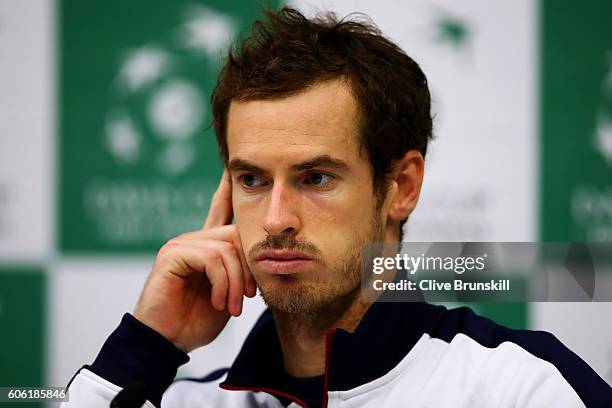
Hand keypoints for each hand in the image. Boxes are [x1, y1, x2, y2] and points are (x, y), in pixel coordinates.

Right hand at [133, 170, 255, 352]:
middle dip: (249, 268)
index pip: (220, 210)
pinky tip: (219, 302)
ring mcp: (181, 245)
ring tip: (232, 306)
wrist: (168, 343)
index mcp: (206, 247)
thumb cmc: (197, 320)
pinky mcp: (172, 255)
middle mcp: (193, 240)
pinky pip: (211, 258)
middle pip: (237, 234)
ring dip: (236, 282)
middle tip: (249, 296)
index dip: (227, 189)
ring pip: (227, 248)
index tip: (233, 168)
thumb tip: (262, 257)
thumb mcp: (229, 293)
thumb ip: (239, 271)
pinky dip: (222, 283)